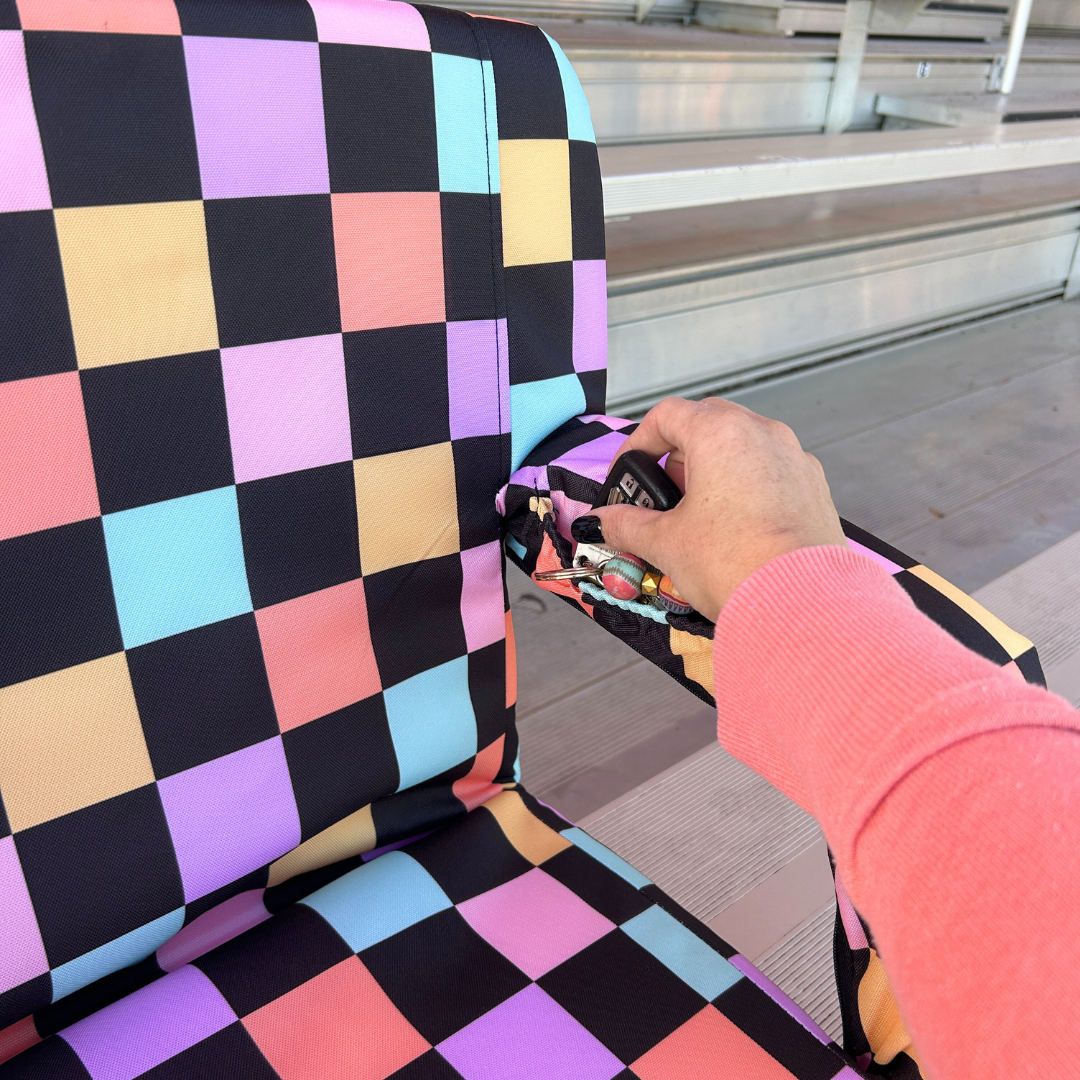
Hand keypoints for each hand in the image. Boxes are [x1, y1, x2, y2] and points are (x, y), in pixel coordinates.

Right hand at [579, 397, 846, 620]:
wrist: (802, 604)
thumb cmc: (736, 563)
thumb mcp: (666, 542)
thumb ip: (626, 525)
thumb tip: (601, 522)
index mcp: (721, 433)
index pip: (666, 415)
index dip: (636, 444)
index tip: (625, 477)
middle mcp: (763, 433)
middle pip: (706, 424)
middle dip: (675, 458)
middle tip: (660, 499)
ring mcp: (794, 458)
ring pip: (741, 447)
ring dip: (711, 472)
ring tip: (696, 518)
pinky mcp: (814, 488)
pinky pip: (769, 473)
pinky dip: (745, 488)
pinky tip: (734, 529)